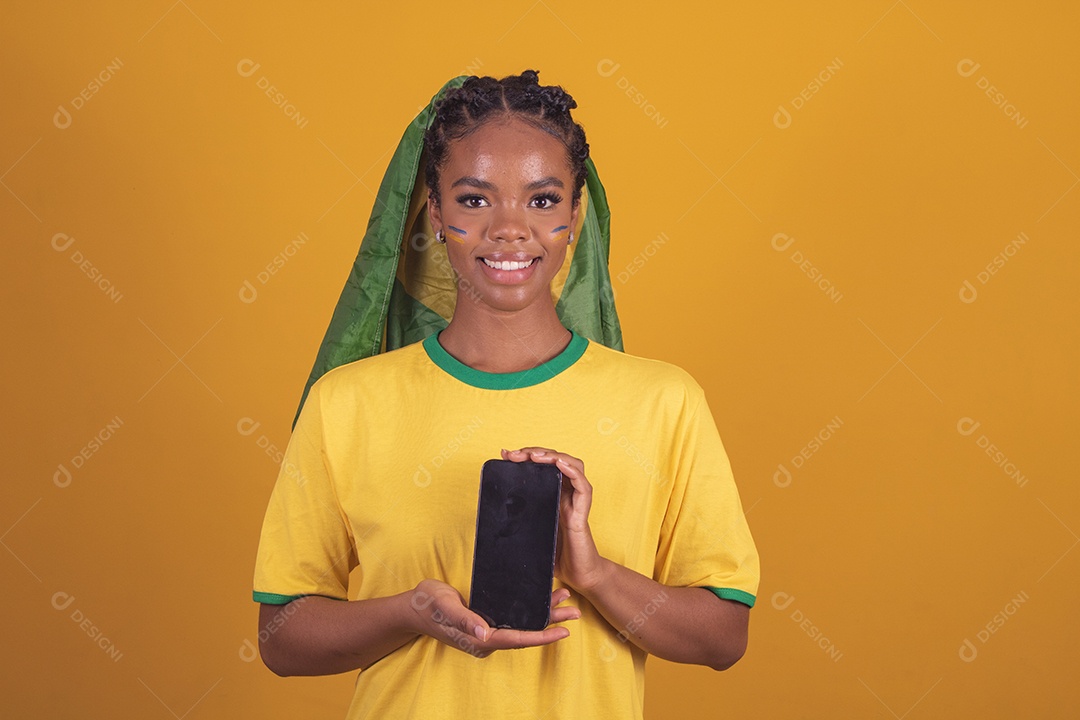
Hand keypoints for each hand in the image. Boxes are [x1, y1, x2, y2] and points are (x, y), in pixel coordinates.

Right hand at [407, 579, 579, 657]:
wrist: (412, 607)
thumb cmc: (428, 605)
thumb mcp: (445, 607)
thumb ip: (464, 619)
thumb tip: (484, 633)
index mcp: (480, 640)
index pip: (516, 640)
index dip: (540, 636)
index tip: (562, 632)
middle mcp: (487, 638)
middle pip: (524, 633)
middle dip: (550, 623)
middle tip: (574, 612)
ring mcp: (486, 630)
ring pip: (521, 625)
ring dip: (543, 614)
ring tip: (564, 600)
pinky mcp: (484, 620)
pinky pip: (512, 618)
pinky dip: (528, 609)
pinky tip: (539, 599)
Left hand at [501, 447, 611, 592]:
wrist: (579, 576)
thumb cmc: (557, 556)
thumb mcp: (531, 533)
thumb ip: (519, 523)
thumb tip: (491, 517)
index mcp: (554, 494)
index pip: (542, 466)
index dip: (526, 456)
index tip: (506, 455)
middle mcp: (567, 493)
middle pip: (555, 460)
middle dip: (534, 452)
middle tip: (515, 454)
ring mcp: (576, 500)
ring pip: (572, 465)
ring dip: (553, 456)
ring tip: (535, 455)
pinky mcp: (583, 511)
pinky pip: (583, 485)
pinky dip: (572, 470)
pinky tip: (559, 464)